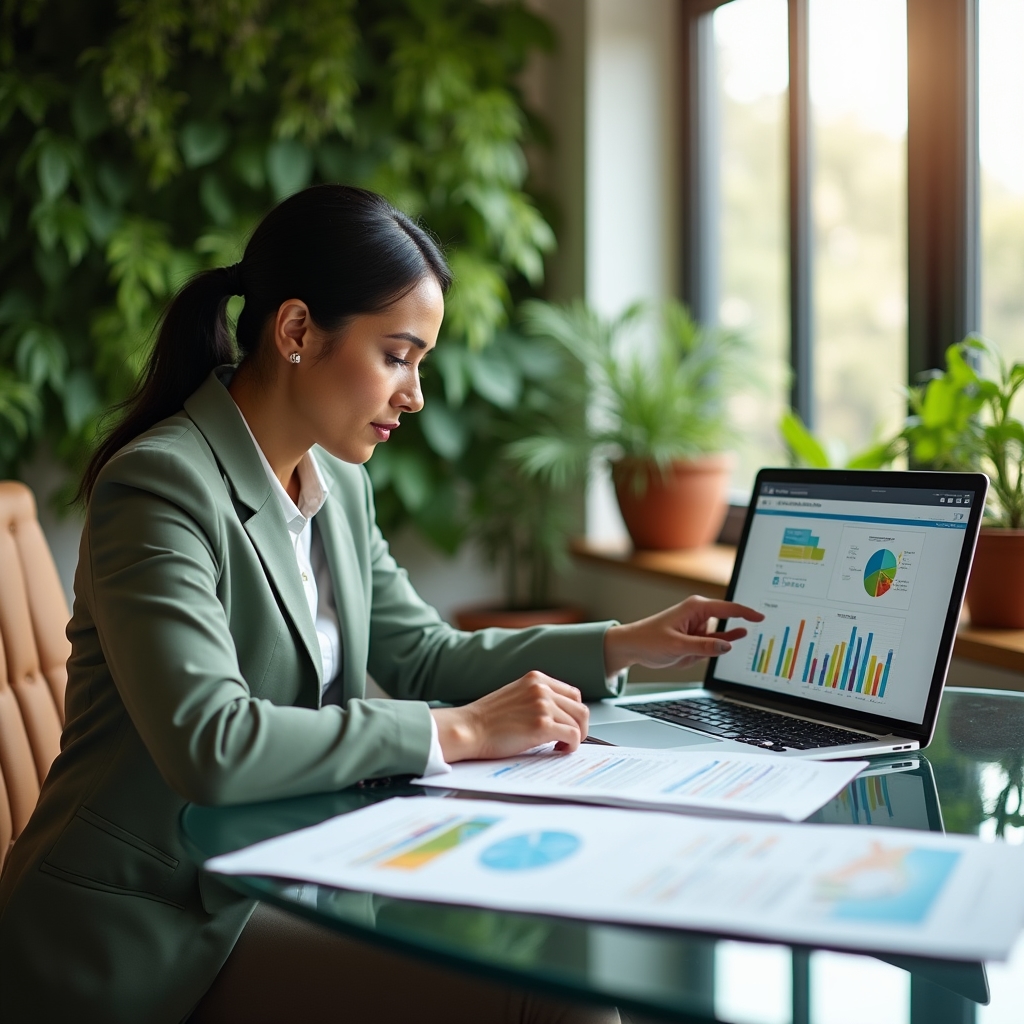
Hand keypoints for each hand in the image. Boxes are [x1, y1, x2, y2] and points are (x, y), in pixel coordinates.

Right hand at [430, 672, 588, 762]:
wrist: (468, 729)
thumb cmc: (486, 719)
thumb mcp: (515, 695)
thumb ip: (536, 698)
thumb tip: (558, 714)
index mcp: (536, 679)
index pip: (573, 694)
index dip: (573, 713)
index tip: (568, 724)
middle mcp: (542, 689)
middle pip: (580, 708)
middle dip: (579, 727)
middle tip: (569, 739)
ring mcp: (543, 706)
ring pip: (578, 723)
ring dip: (574, 738)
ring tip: (560, 746)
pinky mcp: (542, 725)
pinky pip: (573, 736)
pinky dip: (571, 746)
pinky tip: (558, 750)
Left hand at [603, 596, 763, 675]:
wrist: (633, 647)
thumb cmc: (649, 639)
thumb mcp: (677, 645)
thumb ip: (703, 646)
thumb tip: (727, 646)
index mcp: (695, 608)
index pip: (727, 609)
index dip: (745, 612)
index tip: (761, 616)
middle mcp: (699, 616)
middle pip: (728, 619)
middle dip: (742, 621)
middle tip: (766, 621)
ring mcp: (699, 629)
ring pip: (722, 635)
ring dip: (730, 638)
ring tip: (747, 637)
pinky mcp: (696, 641)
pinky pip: (715, 643)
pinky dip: (724, 645)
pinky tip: (739, 638)